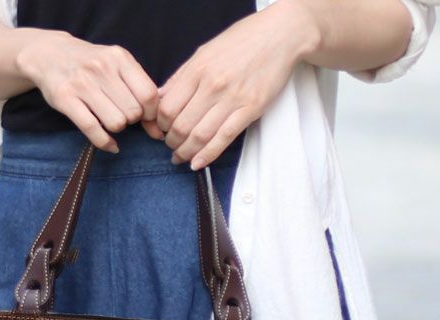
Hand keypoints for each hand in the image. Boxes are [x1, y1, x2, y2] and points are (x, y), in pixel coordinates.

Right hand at [15, 31, 163, 152]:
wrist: (50, 55)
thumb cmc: (91, 65)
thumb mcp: (117, 66)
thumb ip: (139, 90)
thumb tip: (157, 129)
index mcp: (119, 58)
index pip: (148, 94)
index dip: (151, 113)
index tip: (145, 118)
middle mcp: (102, 68)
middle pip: (133, 112)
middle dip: (131, 120)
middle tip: (122, 114)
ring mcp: (82, 84)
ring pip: (116, 123)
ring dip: (117, 128)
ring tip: (109, 120)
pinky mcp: (66, 100)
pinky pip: (93, 130)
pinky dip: (105, 143)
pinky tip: (110, 144)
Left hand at [153, 1, 318, 168]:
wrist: (281, 34)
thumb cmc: (242, 41)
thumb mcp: (204, 52)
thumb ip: (181, 77)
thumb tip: (159, 98)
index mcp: (198, 70)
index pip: (168, 108)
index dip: (160, 125)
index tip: (162, 130)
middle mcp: (213, 85)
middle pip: (181, 126)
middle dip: (171, 142)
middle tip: (171, 146)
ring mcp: (233, 99)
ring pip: (200, 136)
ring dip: (186, 152)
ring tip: (181, 156)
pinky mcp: (251, 109)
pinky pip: (224, 138)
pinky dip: (207, 155)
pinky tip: (197, 163)